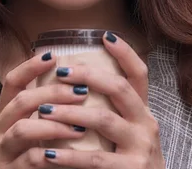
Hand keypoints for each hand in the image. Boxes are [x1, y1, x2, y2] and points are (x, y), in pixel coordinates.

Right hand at [0, 52, 89, 168]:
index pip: (12, 83)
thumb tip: (79, 86)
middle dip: (53, 93)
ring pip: (23, 129)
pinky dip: (54, 155)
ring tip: (81, 127)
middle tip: (82, 91)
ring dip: (56, 125)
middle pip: (21, 101)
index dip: (31, 67)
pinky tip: (71, 154)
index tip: (53, 55)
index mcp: (4, 116)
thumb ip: (45, 113)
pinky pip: (31, 159)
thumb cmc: (26, 160)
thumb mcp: (32, 133)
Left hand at [36, 32, 165, 168]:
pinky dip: (69, 156)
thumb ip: (114, 112)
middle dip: (89, 76)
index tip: (105, 35)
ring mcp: (141, 147)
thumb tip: (78, 87)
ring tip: (44, 111)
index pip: (139, 75)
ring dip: (71, 113)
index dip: (125, 53)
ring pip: (104, 120)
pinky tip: (48, 154)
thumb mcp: (130, 133)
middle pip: (120, 89)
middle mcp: (147, 124)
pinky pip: (95, 159)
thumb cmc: (130, 162)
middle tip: (61, 72)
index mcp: (144, 112)